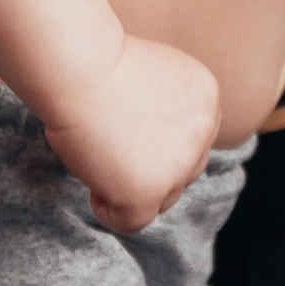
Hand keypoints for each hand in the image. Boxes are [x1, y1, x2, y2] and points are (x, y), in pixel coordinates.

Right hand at [45, 35, 223, 233]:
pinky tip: (93, 186)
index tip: (128, 132)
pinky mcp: (148, 191)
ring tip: (99, 159)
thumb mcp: (151, 76)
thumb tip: (153, 151)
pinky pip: (132, 222)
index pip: (193, 141)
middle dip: (149, 167)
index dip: (160, 144)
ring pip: (161, 199)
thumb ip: (166, 109)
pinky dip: (109, 209)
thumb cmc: (97, 64)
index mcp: (206, 99)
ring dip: (130, 187)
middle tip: (110, 146)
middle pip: (182, 172)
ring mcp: (178, 165)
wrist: (78, 68)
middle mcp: (202, 133)